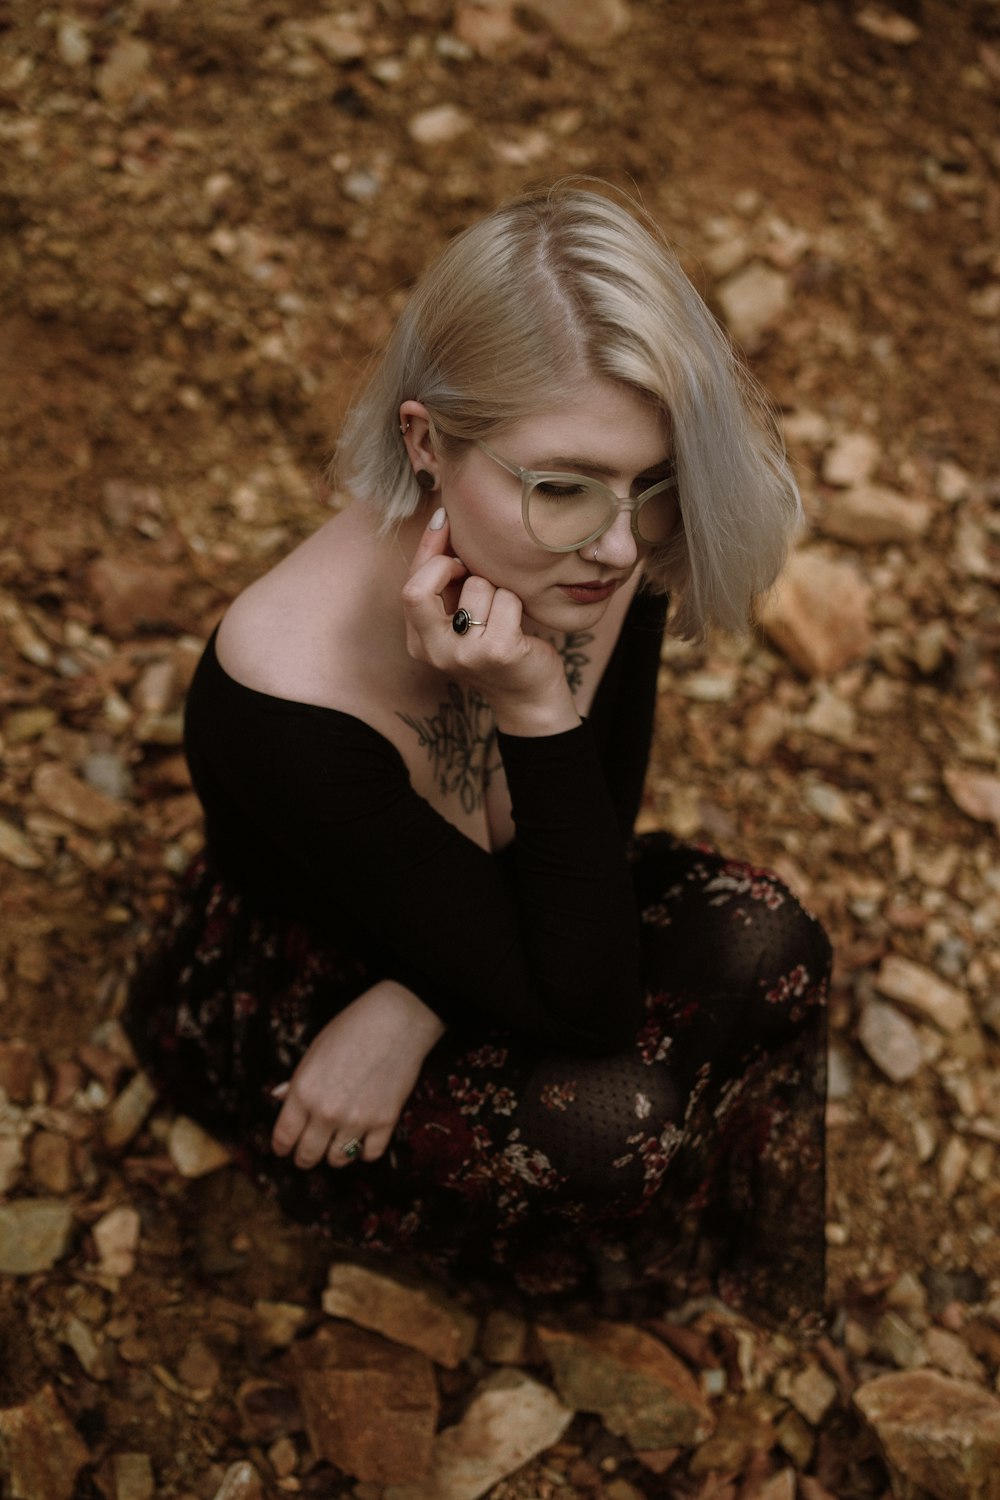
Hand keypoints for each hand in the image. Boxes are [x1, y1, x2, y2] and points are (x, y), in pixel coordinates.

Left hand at [270, 980, 444, 1169]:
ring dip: (334, 1155)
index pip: (284, 1136)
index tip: (284, 1149)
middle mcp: (327, 1111)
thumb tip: (279, 1097)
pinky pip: (370, 1154)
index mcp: (304, 1091)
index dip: (281, 1147)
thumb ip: (297, 1080)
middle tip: (307, 1155)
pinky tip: (363, 1139)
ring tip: (336, 1145)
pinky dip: (365, 1150)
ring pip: (338, 1160)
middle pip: (308, 1155)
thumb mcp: (315, 1050)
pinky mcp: (385, 1121)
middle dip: (304, 1158)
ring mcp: (357, 1119)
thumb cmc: (352, 1028)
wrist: (397, 1020)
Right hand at [401, 511, 578, 734]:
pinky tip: (520, 624)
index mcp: (419, 642)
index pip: (410, 585)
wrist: (529, 695)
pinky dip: (517, 602)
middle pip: (417, 590)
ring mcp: (465, 655)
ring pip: (477, 586)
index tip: (444, 518)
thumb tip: (442, 518)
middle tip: (470, 567)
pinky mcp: (499, 651)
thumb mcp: (463, 615)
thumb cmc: (497, 644)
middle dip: (447, 565)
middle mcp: (434, 652)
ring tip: (504, 612)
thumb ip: (447, 580)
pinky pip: (506, 599)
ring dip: (497, 588)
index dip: (427, 548)